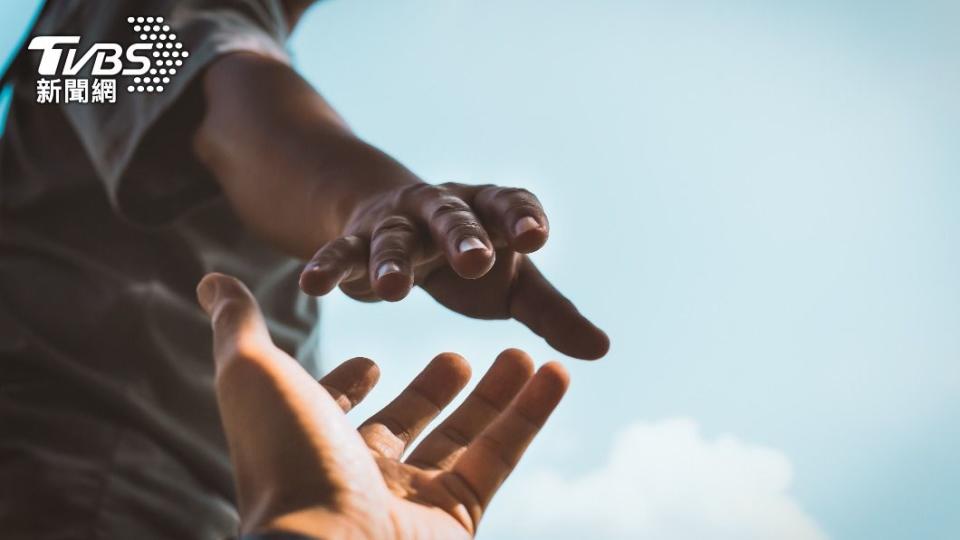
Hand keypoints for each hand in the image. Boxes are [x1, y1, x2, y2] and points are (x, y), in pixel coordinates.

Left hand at [197, 273, 569, 538]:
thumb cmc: (286, 458)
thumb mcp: (255, 375)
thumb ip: (238, 326)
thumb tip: (212, 279)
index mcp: (311, 441)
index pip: (334, 409)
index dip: (349, 386)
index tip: (372, 361)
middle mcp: (359, 473)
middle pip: (407, 422)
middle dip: (433, 389)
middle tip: (458, 356)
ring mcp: (411, 498)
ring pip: (464, 438)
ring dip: (496, 395)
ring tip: (523, 352)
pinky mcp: (458, 514)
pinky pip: (500, 456)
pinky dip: (530, 414)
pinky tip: (555, 372)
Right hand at [298, 182, 608, 358]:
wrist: (398, 224)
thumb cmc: (469, 260)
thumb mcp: (514, 285)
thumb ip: (553, 314)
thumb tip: (602, 350)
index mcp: (489, 213)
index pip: (509, 205)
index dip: (522, 218)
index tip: (536, 236)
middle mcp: (443, 210)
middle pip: (454, 217)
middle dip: (463, 237)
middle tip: (476, 260)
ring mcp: (397, 224)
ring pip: (394, 238)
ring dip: (391, 261)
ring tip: (392, 292)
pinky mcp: (356, 241)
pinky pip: (340, 253)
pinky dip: (327, 267)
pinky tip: (311, 285)